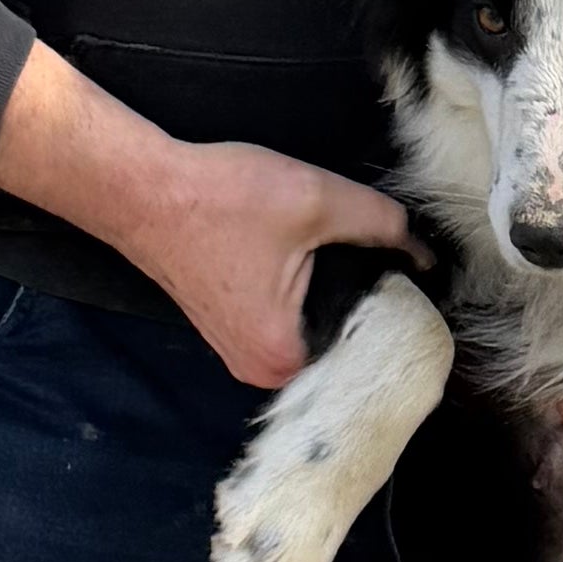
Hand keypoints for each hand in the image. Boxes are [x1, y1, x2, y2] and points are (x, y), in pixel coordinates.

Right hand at [0, 39, 407, 387]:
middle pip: (344, 343)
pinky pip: (289, 323)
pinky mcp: (232, 333)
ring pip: (317, 332)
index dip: (399, 310)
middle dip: (368, 304)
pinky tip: (313, 265)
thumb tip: (422, 248)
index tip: (421, 281)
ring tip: (347, 258)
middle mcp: (262, 374)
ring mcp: (242, 357)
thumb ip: (380, 224)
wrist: (140, 188)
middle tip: (387, 260)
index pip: (369, 348)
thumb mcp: (316, 201)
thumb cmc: (216, 199)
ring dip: (336, 299)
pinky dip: (307, 297)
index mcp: (283, 359)